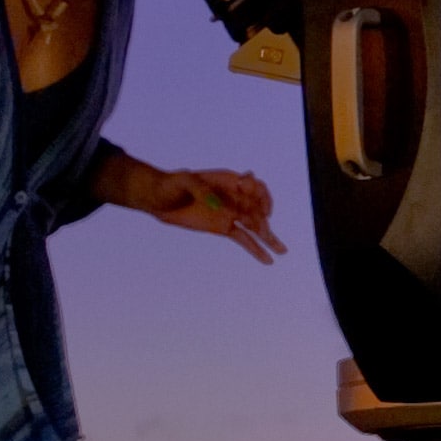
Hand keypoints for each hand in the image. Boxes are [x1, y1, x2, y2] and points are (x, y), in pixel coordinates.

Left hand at [144, 169, 287, 263]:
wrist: (159, 199)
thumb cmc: (170, 185)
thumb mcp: (183, 181)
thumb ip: (199, 188)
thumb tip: (215, 201)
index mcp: (228, 180)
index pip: (253, 185)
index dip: (259, 194)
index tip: (256, 204)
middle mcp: (234, 196)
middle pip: (257, 207)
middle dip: (264, 220)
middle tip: (264, 231)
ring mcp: (230, 213)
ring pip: (255, 225)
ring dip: (269, 237)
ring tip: (281, 250)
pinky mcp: (224, 228)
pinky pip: (243, 238)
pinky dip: (255, 249)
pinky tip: (267, 260)